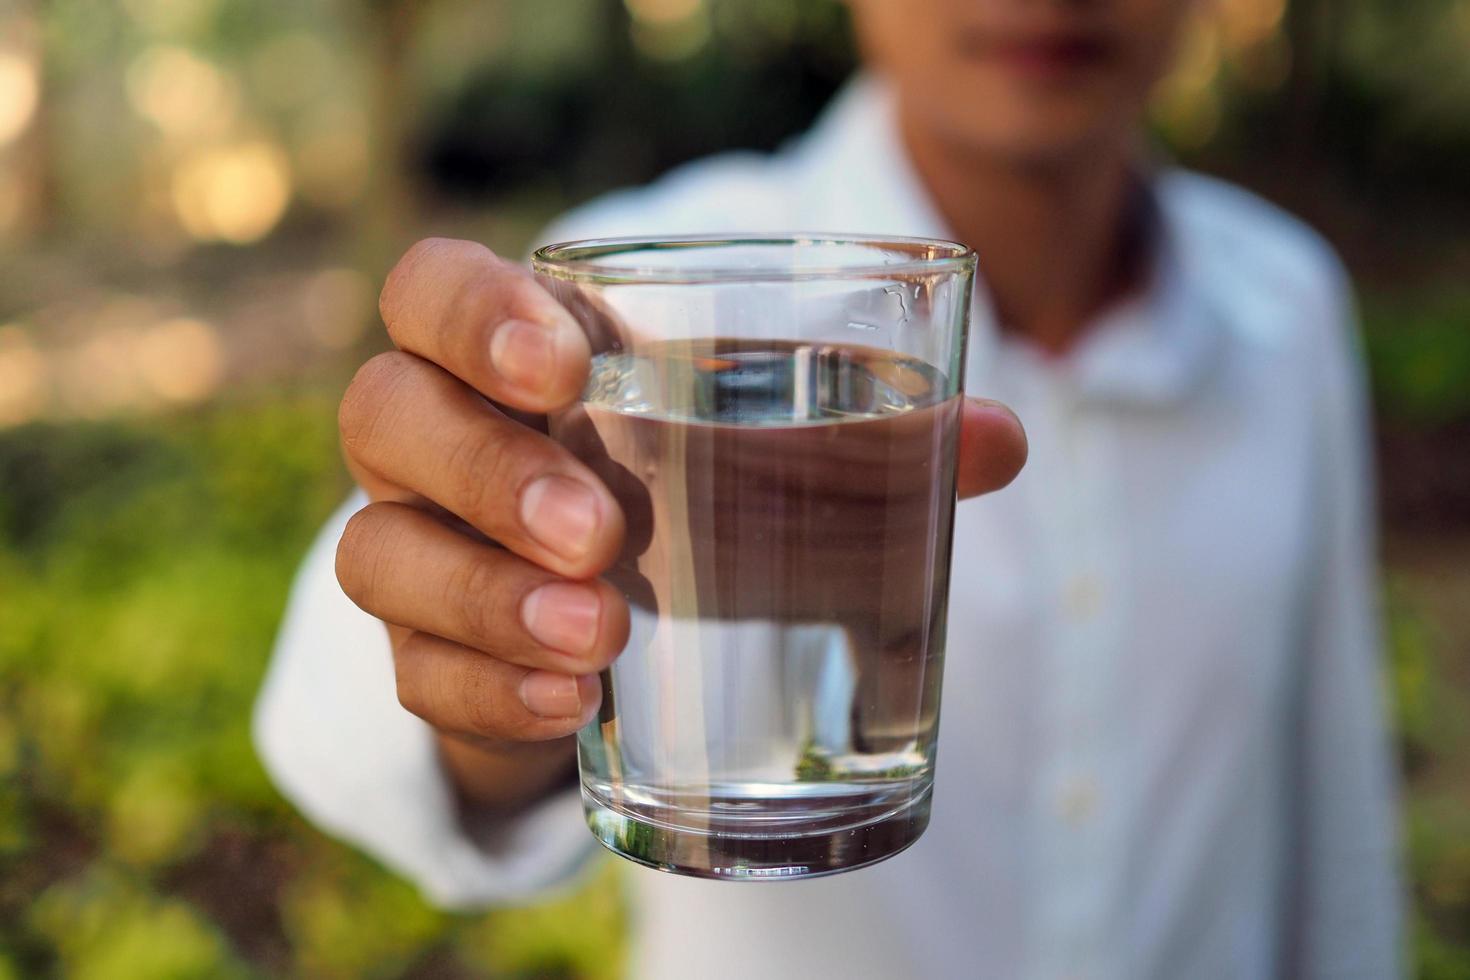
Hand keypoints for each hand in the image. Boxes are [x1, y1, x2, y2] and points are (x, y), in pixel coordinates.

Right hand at [334, 238, 1027, 810]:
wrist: (618, 628)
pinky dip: (486, 691)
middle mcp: (433, 441)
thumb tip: (1002, 442)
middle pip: (385, 416)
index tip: (563, 366)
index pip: (431, 290)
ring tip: (602, 635)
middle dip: (487, 470)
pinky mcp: (424, 658)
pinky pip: (411, 673)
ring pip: (375, 554)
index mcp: (508, 356)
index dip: (471, 314)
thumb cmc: (694, 500)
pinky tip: (570, 707)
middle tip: (603, 530)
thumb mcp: (771, 458)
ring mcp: (414, 551)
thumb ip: (873, 438)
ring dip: (482, 595)